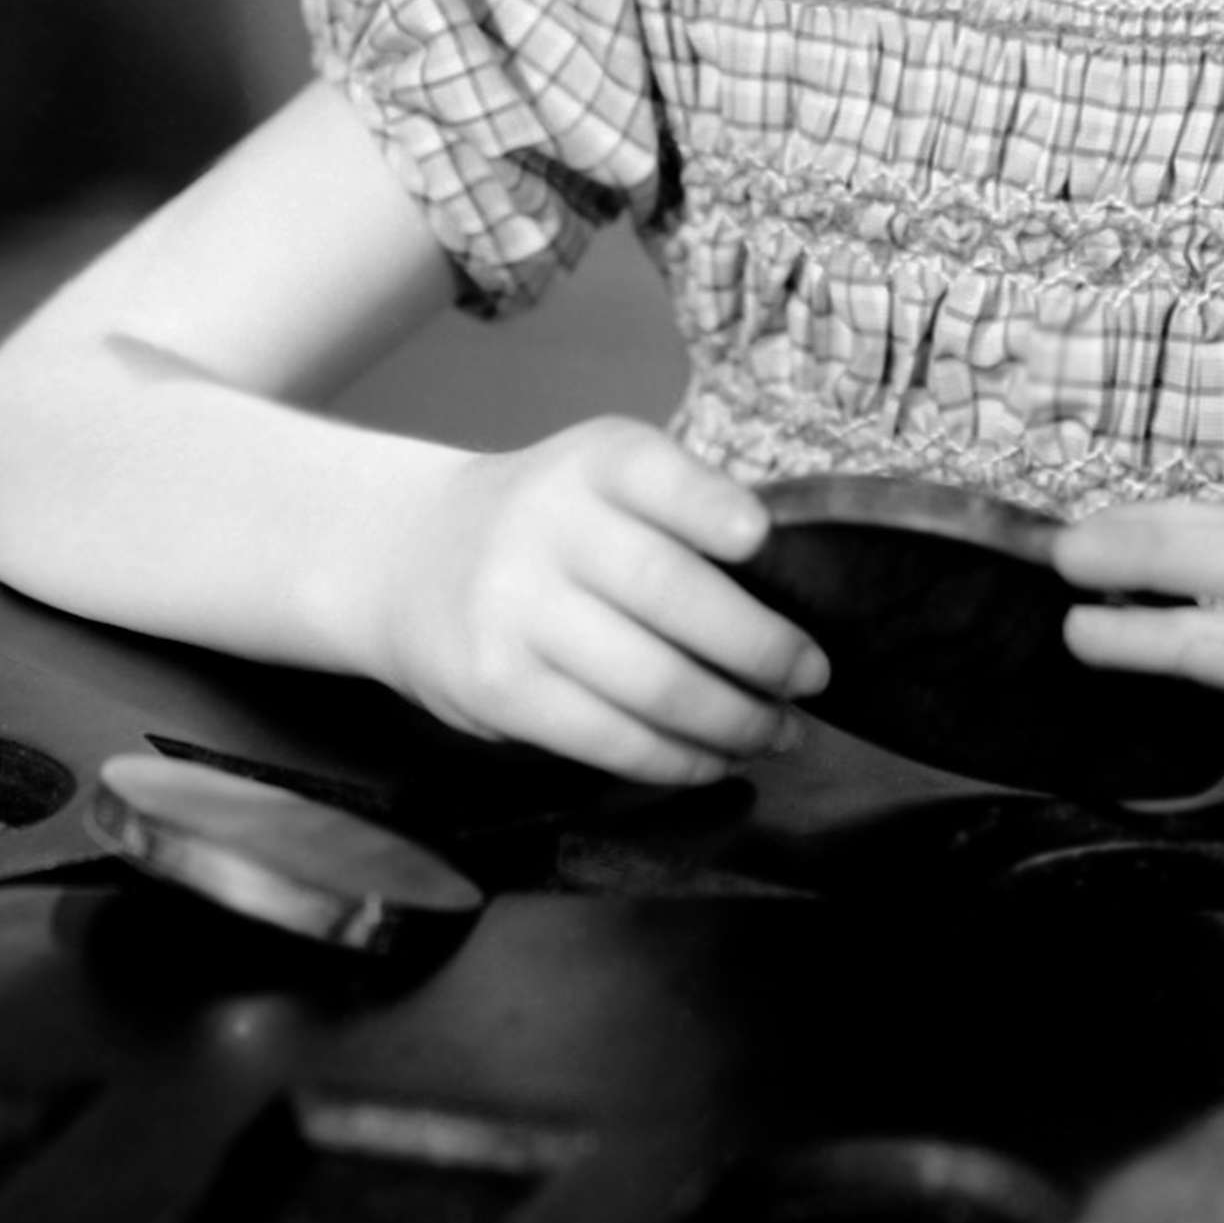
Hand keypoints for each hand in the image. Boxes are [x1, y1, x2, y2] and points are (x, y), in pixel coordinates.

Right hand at [371, 419, 827, 786]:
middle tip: (812, 676)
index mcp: (591, 463)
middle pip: (668, 593)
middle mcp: (545, 527)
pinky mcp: (499, 690)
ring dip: (734, 720)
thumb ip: (682, 518)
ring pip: (650, 683)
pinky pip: (609, 739)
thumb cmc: (548, 524)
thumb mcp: (602, 482)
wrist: (410, 558)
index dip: (709, 507)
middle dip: (760, 647)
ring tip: (779, 731)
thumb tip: (797, 601)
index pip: (654, 474)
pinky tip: (717, 757)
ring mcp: (514, 610)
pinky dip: (679, 759)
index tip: (760, 540)